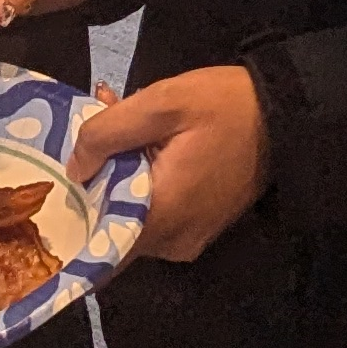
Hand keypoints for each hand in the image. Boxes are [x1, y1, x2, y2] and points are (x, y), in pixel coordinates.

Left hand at [71, 65, 266, 262]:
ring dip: (119, 180)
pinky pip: (156, 215)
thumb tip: (74, 167)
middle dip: (97, 182)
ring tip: (123, 128)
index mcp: (162, 217)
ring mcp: (189, 240)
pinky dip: (142, 186)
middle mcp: (173, 243)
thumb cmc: (226, 106)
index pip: (98, 245)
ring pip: (132, 219)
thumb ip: (108, 133)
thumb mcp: (162, 102)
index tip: (59, 186)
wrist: (287, 114)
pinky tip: (146, 146)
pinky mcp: (200, 228)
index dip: (74, 215)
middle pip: (111, 226)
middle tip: (96, 132)